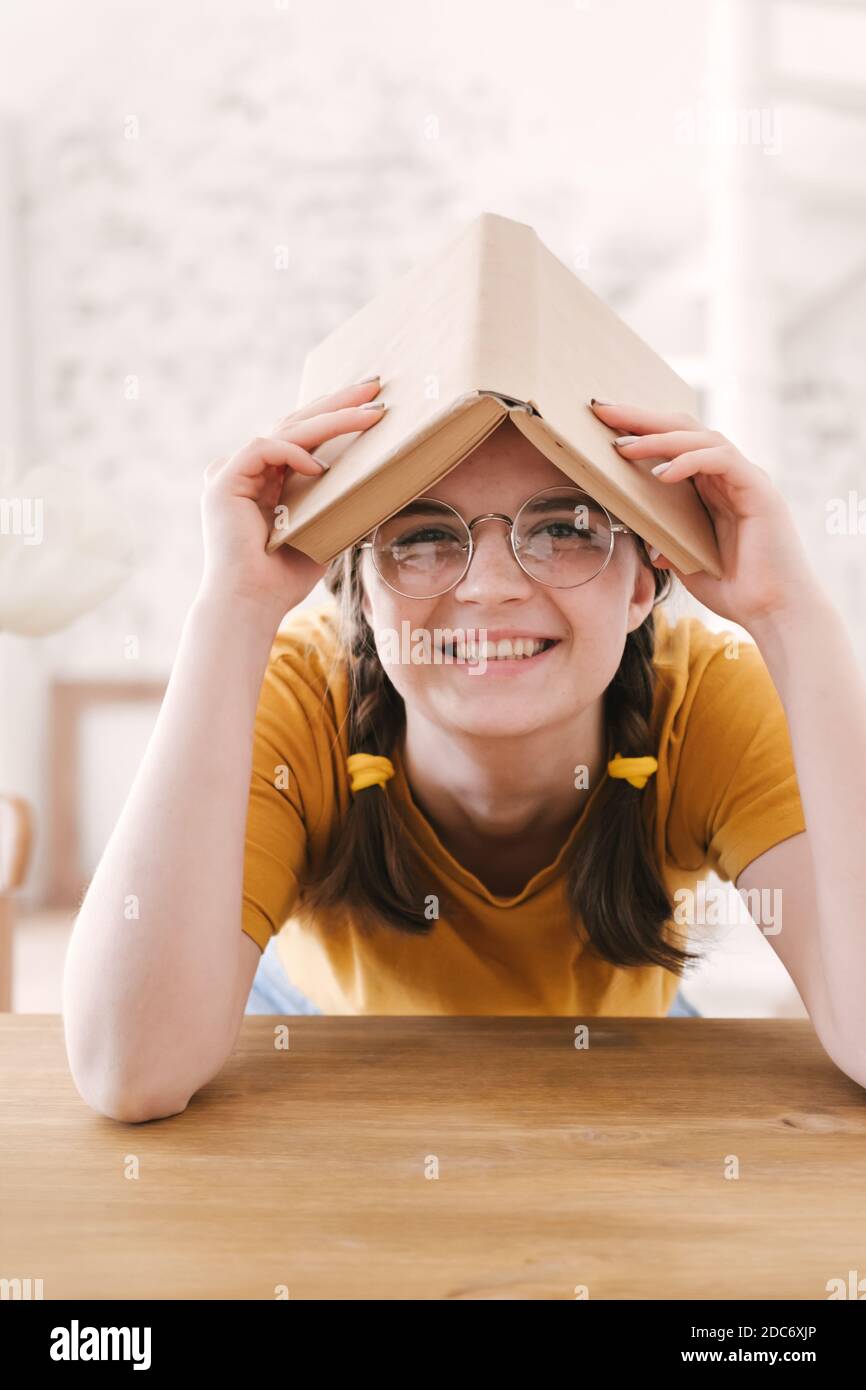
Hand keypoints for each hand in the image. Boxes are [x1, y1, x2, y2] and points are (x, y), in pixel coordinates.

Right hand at [198, 377, 385, 622]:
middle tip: (374, 385)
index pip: (301, 436)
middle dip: (337, 403)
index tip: (370, 403)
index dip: (334, 416)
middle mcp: (246, 470)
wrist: (251, 605)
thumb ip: (338, 506)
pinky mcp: (223, 480)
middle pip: (295, 422)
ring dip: (330, 419)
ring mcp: (231, 472)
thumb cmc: (283, 579)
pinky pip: (263, 448)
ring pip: (284, 429)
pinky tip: (321, 468)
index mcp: (265, 479)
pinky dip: (293, 453)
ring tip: (370, 414)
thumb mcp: (323, 533)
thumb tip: (377, 489)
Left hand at [590, 400, 822, 633]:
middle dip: (642, 418)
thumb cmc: (736, 590)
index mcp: (713, 488)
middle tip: (601, 409)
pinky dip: (690, 461)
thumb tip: (644, 543)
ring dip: (659, 437)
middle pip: (684, 429)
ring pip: (701, 438)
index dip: (640, 430)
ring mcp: (746, 479)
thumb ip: (669, 546)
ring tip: (623, 445)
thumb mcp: (688, 563)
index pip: (674, 444)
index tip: (602, 424)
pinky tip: (662, 473)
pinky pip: (722, 460)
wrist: (774, 612)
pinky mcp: (759, 490)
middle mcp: (730, 476)